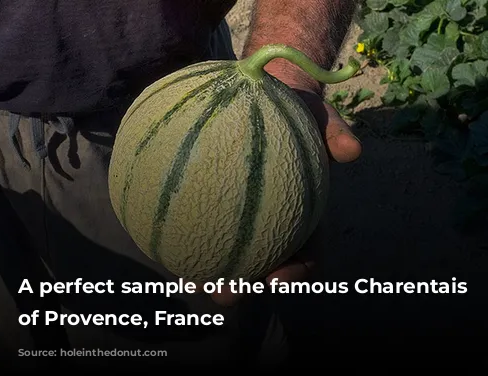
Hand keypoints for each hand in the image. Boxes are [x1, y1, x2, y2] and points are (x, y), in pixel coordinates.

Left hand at [201, 76, 361, 305]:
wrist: (268, 91)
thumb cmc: (296, 110)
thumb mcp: (321, 116)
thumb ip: (335, 131)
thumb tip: (352, 151)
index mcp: (303, 210)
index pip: (307, 251)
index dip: (296, 272)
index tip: (277, 279)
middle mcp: (274, 217)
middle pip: (261, 262)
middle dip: (243, 285)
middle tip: (224, 295)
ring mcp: (242, 209)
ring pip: (227, 249)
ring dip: (207, 269)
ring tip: (182, 278)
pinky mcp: (214, 195)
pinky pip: (199, 214)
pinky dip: (184, 228)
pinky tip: (158, 231)